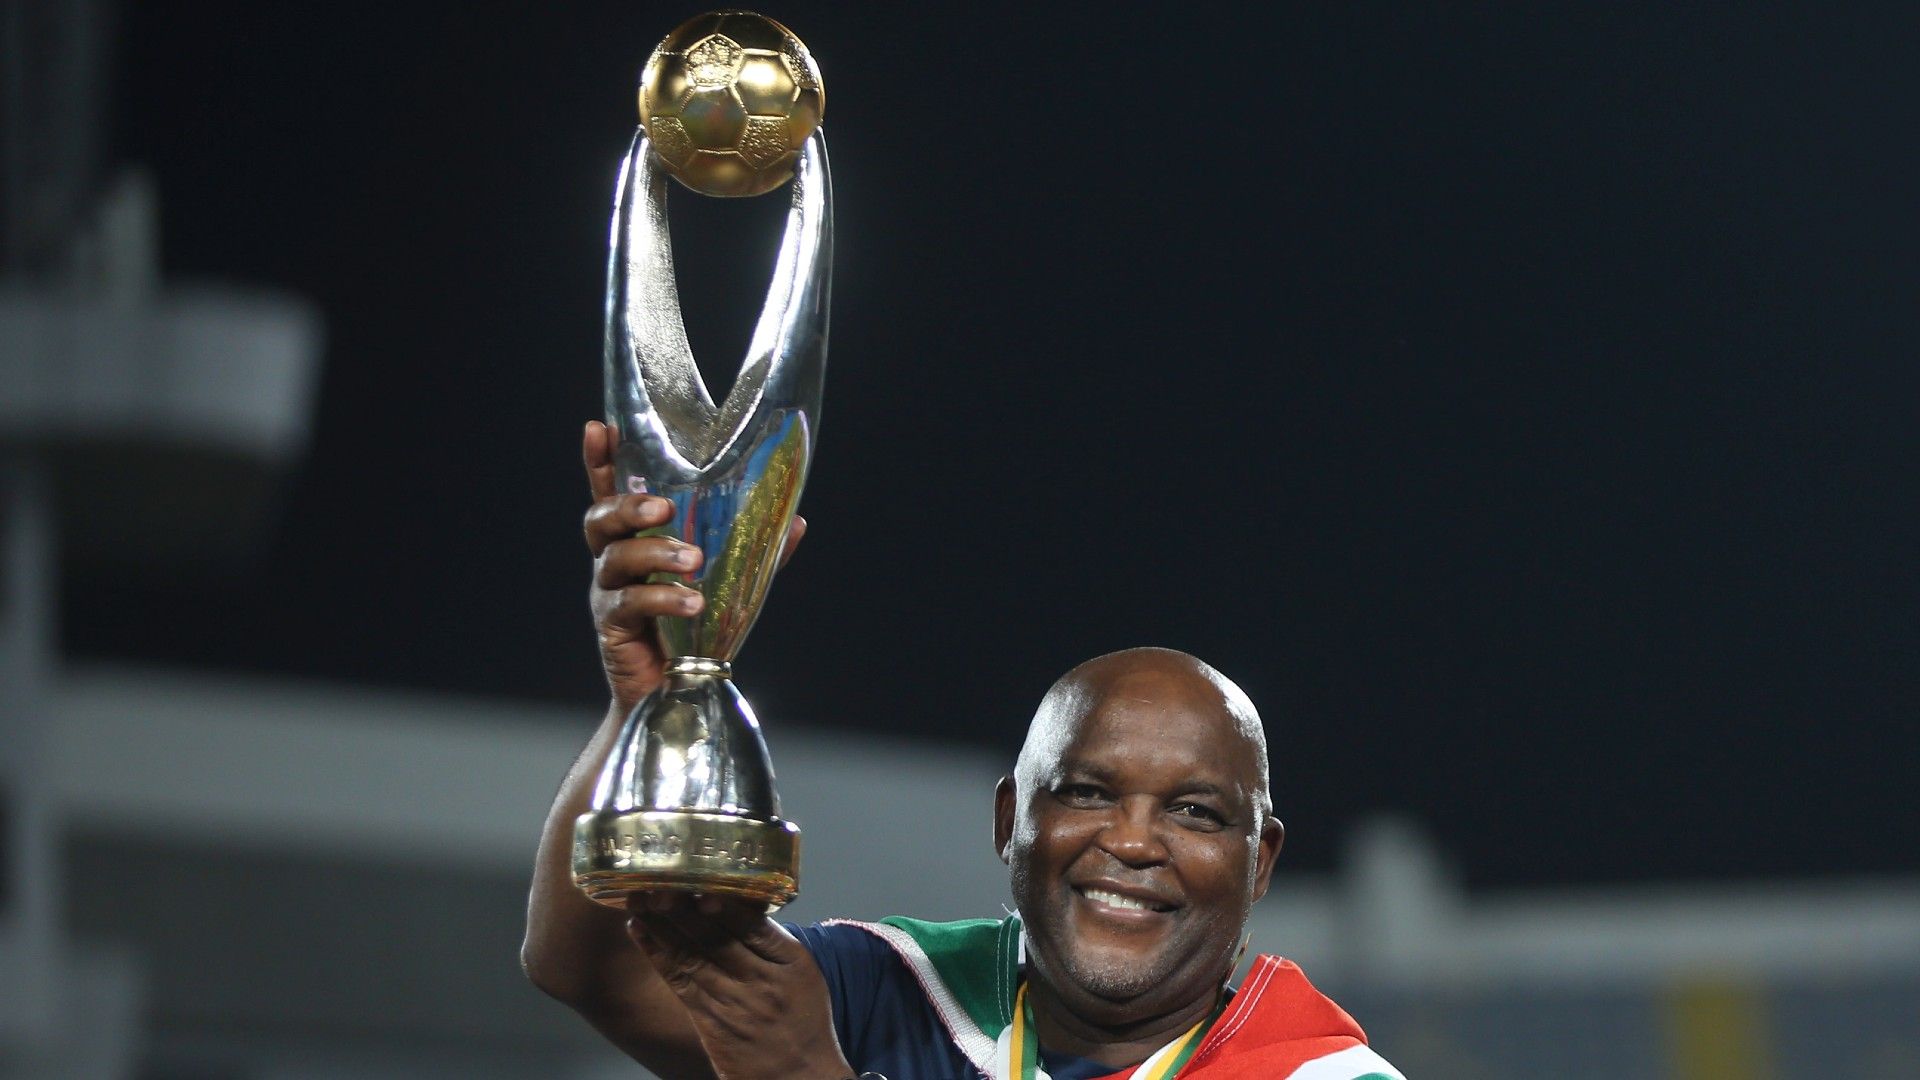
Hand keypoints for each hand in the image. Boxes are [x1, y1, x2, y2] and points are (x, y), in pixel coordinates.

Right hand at [582, 421, 804, 712]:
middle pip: (601, 517)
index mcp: (636, 537)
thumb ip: (755, 550)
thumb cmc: (699, 627)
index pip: (612, 490)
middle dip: (628, 505)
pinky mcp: (612, 626)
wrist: (680, 691)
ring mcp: (608, 591)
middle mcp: (613, 558)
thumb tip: (797, 519)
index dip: (602, 460)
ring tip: (694, 562)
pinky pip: (630, 603)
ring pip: (616, 557)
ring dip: (656, 552)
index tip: (598, 427)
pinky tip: (692, 604)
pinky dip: (663, 599)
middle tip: (663, 507)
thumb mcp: (731, 580)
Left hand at [628, 893, 852, 1079]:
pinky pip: (679, 982)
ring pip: (691, 955)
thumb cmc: (804, 1022)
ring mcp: (733, 1003)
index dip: (724, 905)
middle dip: (683, 908)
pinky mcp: (711, 1022)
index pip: (753, 925)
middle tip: (657, 883)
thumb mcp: (804, 974)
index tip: (701, 886)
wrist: (800, 1077)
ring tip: (638, 900)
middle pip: (716, 937)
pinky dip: (657, 954)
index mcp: (791, 963)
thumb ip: (772, 942)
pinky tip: (640, 931)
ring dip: (660, 925)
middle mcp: (761, 981)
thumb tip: (734, 902)